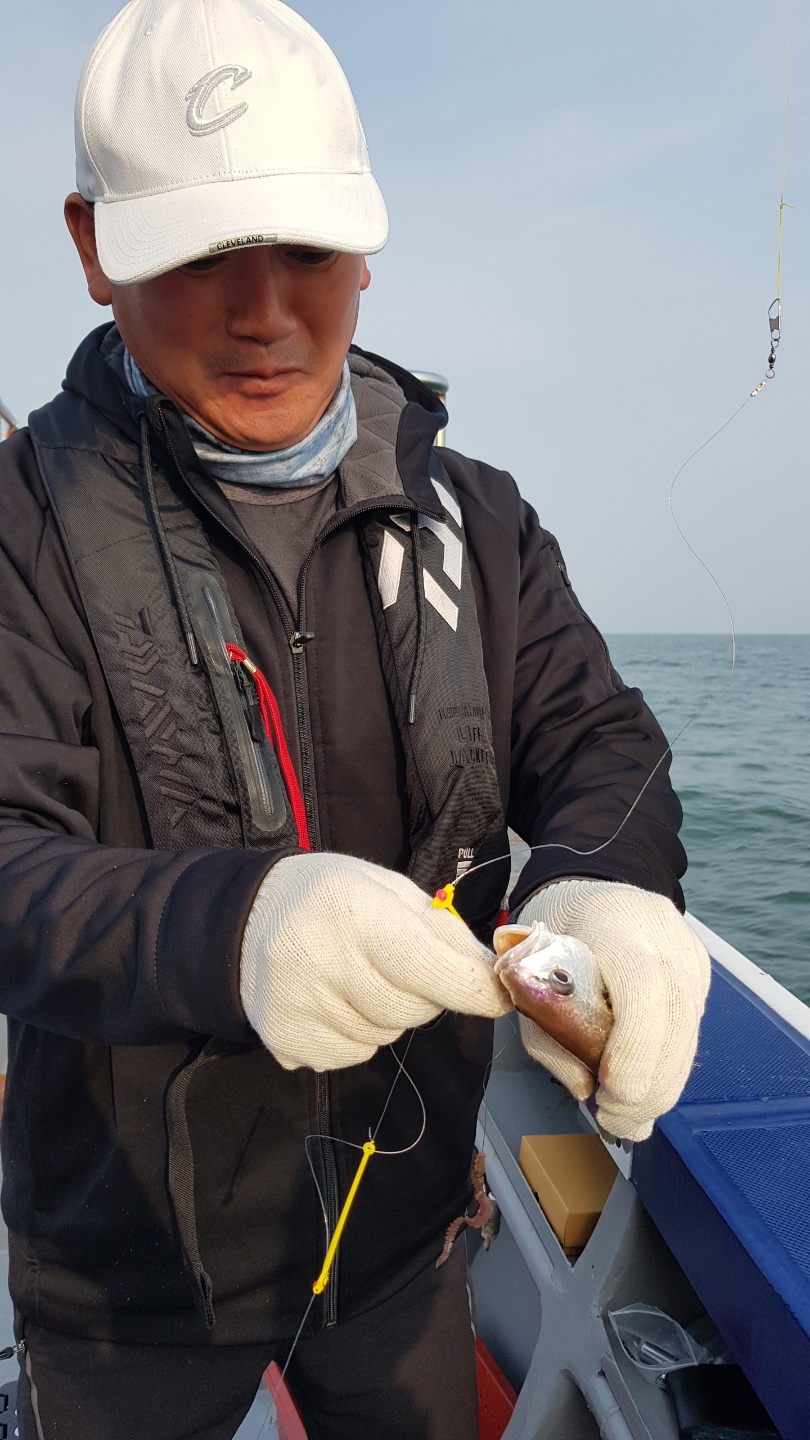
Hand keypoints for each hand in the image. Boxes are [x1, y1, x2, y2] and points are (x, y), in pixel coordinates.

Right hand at [240, 852, 510, 1070]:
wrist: (246, 920)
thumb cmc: (332, 898)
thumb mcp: (389, 890)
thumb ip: (442, 931)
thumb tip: (491, 975)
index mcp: (351, 910)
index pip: (424, 963)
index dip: (470, 987)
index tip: (499, 996)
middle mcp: (318, 960)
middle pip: (412, 1009)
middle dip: (426, 994)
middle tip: (401, 967)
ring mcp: (296, 1007)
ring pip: (386, 1035)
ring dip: (390, 1014)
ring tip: (358, 978)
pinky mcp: (283, 1041)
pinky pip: (355, 1054)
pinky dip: (359, 1034)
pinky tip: (334, 1001)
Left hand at [516, 879, 709, 1141]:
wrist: (590, 893)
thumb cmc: (551, 938)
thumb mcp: (527, 976)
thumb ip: (548, 1033)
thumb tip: (586, 1090)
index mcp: (613, 921)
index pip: (641, 986)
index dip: (633, 1048)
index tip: (608, 1093)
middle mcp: (662, 931)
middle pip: (675, 1019)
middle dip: (650, 1085)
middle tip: (617, 1122)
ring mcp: (688, 948)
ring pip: (690, 1032)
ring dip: (662, 1084)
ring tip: (627, 1116)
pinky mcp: (700, 967)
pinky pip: (691, 1027)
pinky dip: (668, 1063)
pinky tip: (641, 1082)